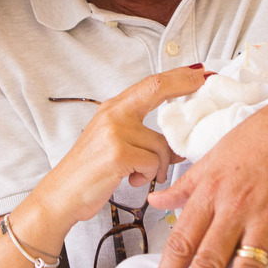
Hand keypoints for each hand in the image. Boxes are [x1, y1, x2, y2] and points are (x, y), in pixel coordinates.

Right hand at [32, 65, 207, 226]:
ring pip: (162, 144)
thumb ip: (143, 136)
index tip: (199, 71)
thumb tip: (179, 144)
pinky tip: (132, 180)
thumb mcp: (114, 144)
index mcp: (112, 109)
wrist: (61, 196)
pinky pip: (152, 163)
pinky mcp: (117, 153)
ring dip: (160, 165)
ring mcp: (114, 132)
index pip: (150, 84)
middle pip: (157, 88)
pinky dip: (148, 175)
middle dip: (185, 84)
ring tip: (142, 174)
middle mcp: (113, 114)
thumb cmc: (90, 173)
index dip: (177, 76)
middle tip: (206, 80)